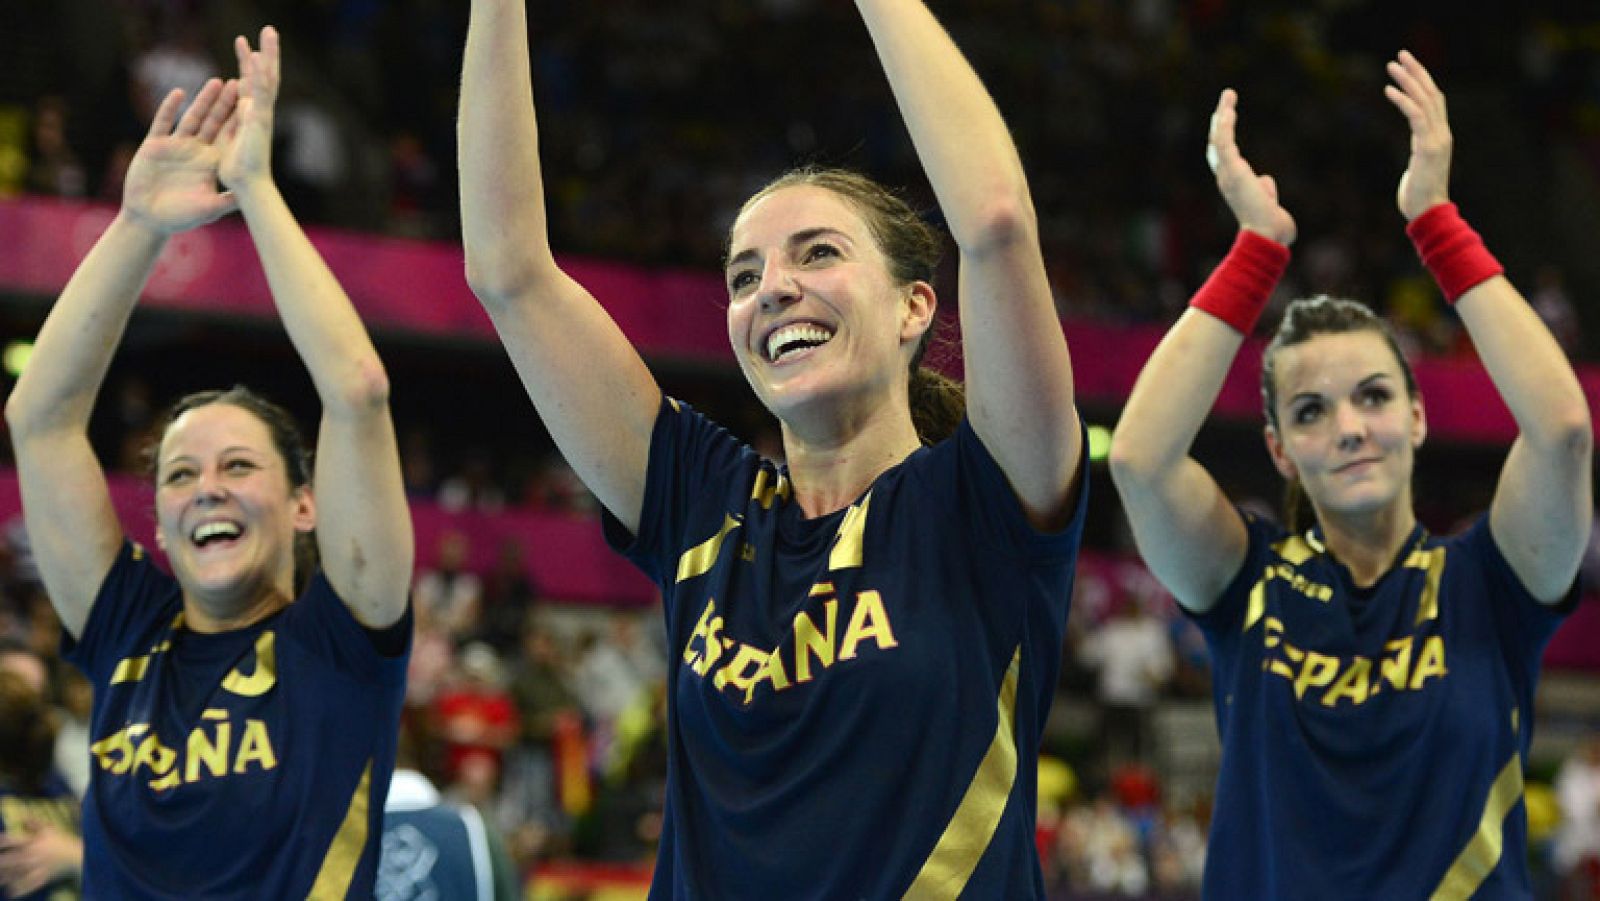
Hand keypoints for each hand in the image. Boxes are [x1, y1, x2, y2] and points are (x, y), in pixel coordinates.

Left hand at [0, 822, 81, 895]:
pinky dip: (18, 890)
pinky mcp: (40, 878)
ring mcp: (35, 868)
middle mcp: (31, 856)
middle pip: (10, 860)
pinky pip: (27, 886)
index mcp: (32, 843)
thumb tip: (22, 816)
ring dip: (4, 877)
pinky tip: (10, 892)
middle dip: (0, 861)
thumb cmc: (61, 841)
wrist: (76, 856)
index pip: (12, 841)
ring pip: (15, 874)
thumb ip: (34, 822)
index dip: (3, 841)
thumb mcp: (49, 829)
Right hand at [121, 78, 239, 234]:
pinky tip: (178, 93)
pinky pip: (163, 122)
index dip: (239, 122)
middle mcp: (196, 150)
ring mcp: (176, 146)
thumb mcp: (209, 209)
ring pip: (192, 118)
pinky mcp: (155, 145)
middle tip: (239, 83)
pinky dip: (170, 108)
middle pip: (213, 122)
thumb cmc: (180, 217)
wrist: (148, 218)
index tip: (253, 105)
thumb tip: (251, 198)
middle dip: (225, 104)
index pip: (228, 138)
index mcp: (211, 162)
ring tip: (216, 82)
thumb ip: (228, 202)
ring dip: (203, 100)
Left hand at [218, 26, 281, 195]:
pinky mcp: (259, 120)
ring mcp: (262, 114)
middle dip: (266, 53)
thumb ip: (229, 134)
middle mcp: (258, 112)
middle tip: (268, 30)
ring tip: (269, 32)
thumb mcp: (228, 149)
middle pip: (264, 76)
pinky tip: (257, 56)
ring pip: (266, 78)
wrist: (249, 189)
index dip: (248, 67)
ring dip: (268, 55)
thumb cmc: (239, 176)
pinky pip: (259, 93)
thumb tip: (227, 135)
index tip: (246, 48)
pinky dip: (258, 74)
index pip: (250, 85)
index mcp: (250, 117)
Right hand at [1206, 89, 1296, 245]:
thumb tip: (1265, 180)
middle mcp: (1226, 178)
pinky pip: (1224, 141)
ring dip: (1223, 115)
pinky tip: (1227, 108)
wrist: (1267, 235)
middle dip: (1220, 123)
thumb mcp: (1268, 202)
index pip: (1224, 158)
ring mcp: (1227, 173)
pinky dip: (1224, 123)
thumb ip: (1265, 190)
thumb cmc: (1271, 226)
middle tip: (1224, 104)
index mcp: (1234, 185)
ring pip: (1219, 138)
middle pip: (1217, 144)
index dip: (1223, 140)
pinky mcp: (1232, 169)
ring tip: (1228, 95)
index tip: (1226, 122)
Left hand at [1385, 50, 1451, 220]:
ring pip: (1424, 100)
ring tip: (1392, 65)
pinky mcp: (1427, 147)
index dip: (1423, 81)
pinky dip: (1403, 101)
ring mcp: (1437, 139)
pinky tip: (1389, 90)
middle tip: (1401, 54)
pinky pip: (1416, 117)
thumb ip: (1420, 153)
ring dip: (1408, 80)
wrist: (1428, 213)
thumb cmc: (1419, 196)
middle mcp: (1441, 133)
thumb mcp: (1419, 167)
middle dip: (1416, 72)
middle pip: (1432, 93)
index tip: (1408, 66)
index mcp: (1440, 136)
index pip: (1435, 100)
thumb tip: (1415, 153)